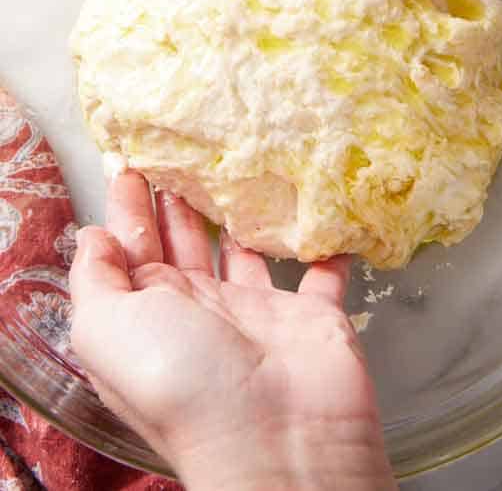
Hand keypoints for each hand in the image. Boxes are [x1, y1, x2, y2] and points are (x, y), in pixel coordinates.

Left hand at [69, 172, 393, 490]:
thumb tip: (95, 234)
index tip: (133, 156)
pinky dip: (327, 244)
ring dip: (247, 212)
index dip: (128, 204)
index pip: (131, 246)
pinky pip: (322, 271)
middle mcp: (200, 309)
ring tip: (249, 162)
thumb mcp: (108, 327)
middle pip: (187, 240)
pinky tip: (327, 208)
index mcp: (146, 311)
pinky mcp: (313, 314)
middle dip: (182, 195)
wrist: (276, 435)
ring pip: (249, 249)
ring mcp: (259, 311)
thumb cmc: (183, 379)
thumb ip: (95, 278)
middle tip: (189, 144)